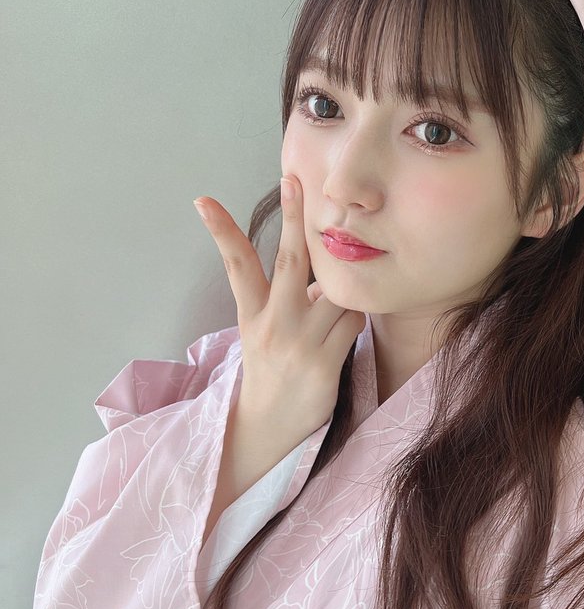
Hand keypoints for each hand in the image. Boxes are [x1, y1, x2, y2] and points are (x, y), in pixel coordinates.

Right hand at [193, 174, 365, 437]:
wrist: (269, 427)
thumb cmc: (272, 370)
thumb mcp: (262, 330)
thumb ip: (287, 297)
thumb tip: (316, 264)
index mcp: (253, 315)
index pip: (236, 266)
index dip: (222, 232)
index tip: (204, 202)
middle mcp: (274, 325)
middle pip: (291, 262)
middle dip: (294, 219)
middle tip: (293, 181)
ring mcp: (300, 344)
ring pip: (336, 292)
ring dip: (343, 290)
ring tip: (331, 310)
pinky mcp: (324, 364)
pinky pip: (353, 322)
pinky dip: (355, 317)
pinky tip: (345, 330)